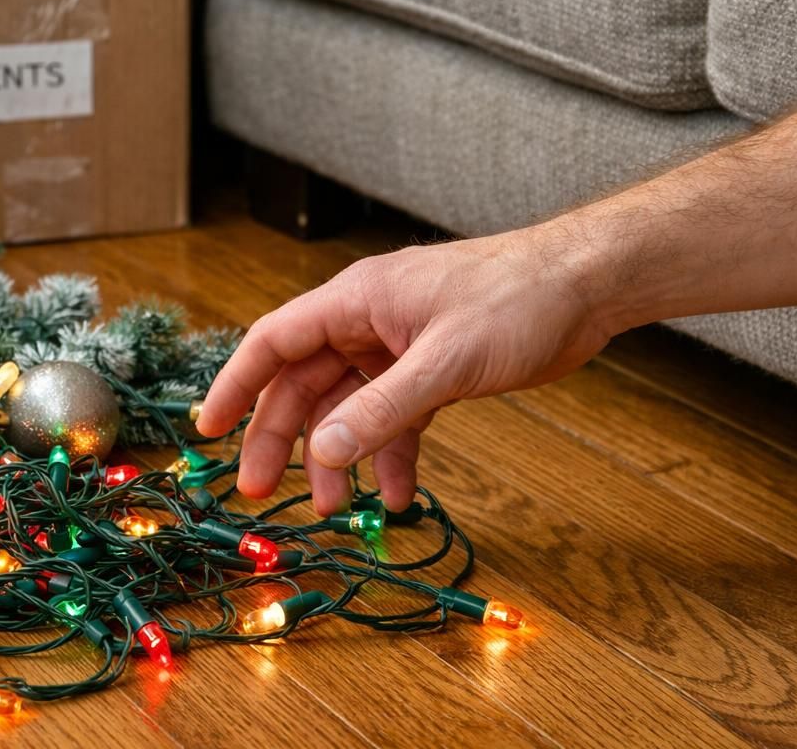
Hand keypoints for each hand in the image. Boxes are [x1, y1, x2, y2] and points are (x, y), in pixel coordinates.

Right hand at [196, 230, 616, 514]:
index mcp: (357, 299)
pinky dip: (390, 455)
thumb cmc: (519, 297)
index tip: (210, 430)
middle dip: (282, 438)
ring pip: (347, 406)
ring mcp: (399, 345)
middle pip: (304, 382)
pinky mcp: (431, 368)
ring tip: (336, 509)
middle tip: (261, 491)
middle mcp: (368, 320)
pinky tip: (397, 493)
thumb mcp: (446, 360)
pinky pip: (394, 417)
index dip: (238, 384)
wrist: (586, 285)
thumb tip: (325, 452)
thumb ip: (383, 409)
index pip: (275, 340)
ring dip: (339, 457)